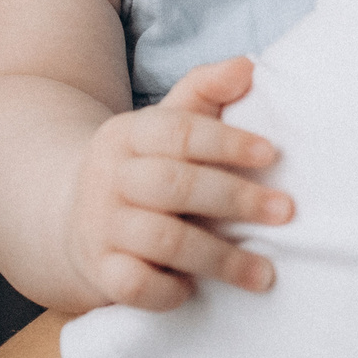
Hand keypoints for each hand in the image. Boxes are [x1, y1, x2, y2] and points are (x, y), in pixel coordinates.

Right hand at [67, 57, 290, 311]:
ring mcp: (102, 226)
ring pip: (162, 240)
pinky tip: (197, 290)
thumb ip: (205, 91)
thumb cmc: (143, 168)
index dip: (226, 141)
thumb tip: (248, 66)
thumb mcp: (164, 124)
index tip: (272, 154)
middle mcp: (109, 177)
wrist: (71, 215)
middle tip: (286, 211)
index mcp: (128, 135)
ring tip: (266, 273)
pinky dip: (168, 292)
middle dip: (234, 198)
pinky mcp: (100, 270)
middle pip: (173, 185)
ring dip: (219, 257)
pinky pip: (134, 286)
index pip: (177, 132)